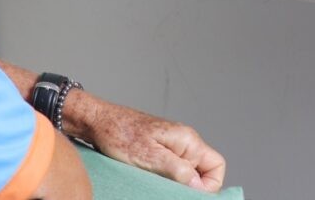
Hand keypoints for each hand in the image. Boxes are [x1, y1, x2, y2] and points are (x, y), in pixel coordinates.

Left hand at [77, 94, 226, 192]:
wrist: (97, 121)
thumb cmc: (120, 135)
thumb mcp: (150, 157)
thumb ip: (178, 170)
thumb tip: (199, 186)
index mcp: (187, 139)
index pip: (217, 165)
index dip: (209, 185)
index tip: (188, 193)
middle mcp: (184, 141)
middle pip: (203, 171)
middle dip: (190, 186)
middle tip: (168, 191)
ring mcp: (172, 145)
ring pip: (187, 171)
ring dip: (176, 183)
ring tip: (156, 185)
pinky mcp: (159, 149)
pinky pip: (172, 168)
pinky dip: (165, 178)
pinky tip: (150, 179)